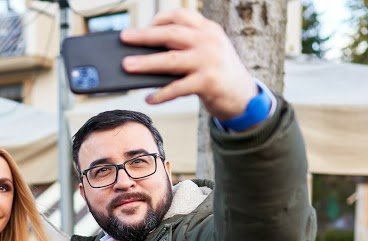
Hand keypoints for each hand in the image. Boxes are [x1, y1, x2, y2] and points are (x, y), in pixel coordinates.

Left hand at [120, 8, 257, 119]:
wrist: (243, 96)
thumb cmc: (218, 74)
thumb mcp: (206, 53)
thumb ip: (184, 48)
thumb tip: (144, 56)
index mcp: (208, 29)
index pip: (179, 15)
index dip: (158, 20)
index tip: (142, 27)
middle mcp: (209, 41)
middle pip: (170, 33)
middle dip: (144, 36)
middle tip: (124, 38)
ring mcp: (209, 61)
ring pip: (170, 60)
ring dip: (146, 63)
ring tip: (127, 66)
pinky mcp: (208, 82)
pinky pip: (178, 88)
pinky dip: (161, 94)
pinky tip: (149, 99)